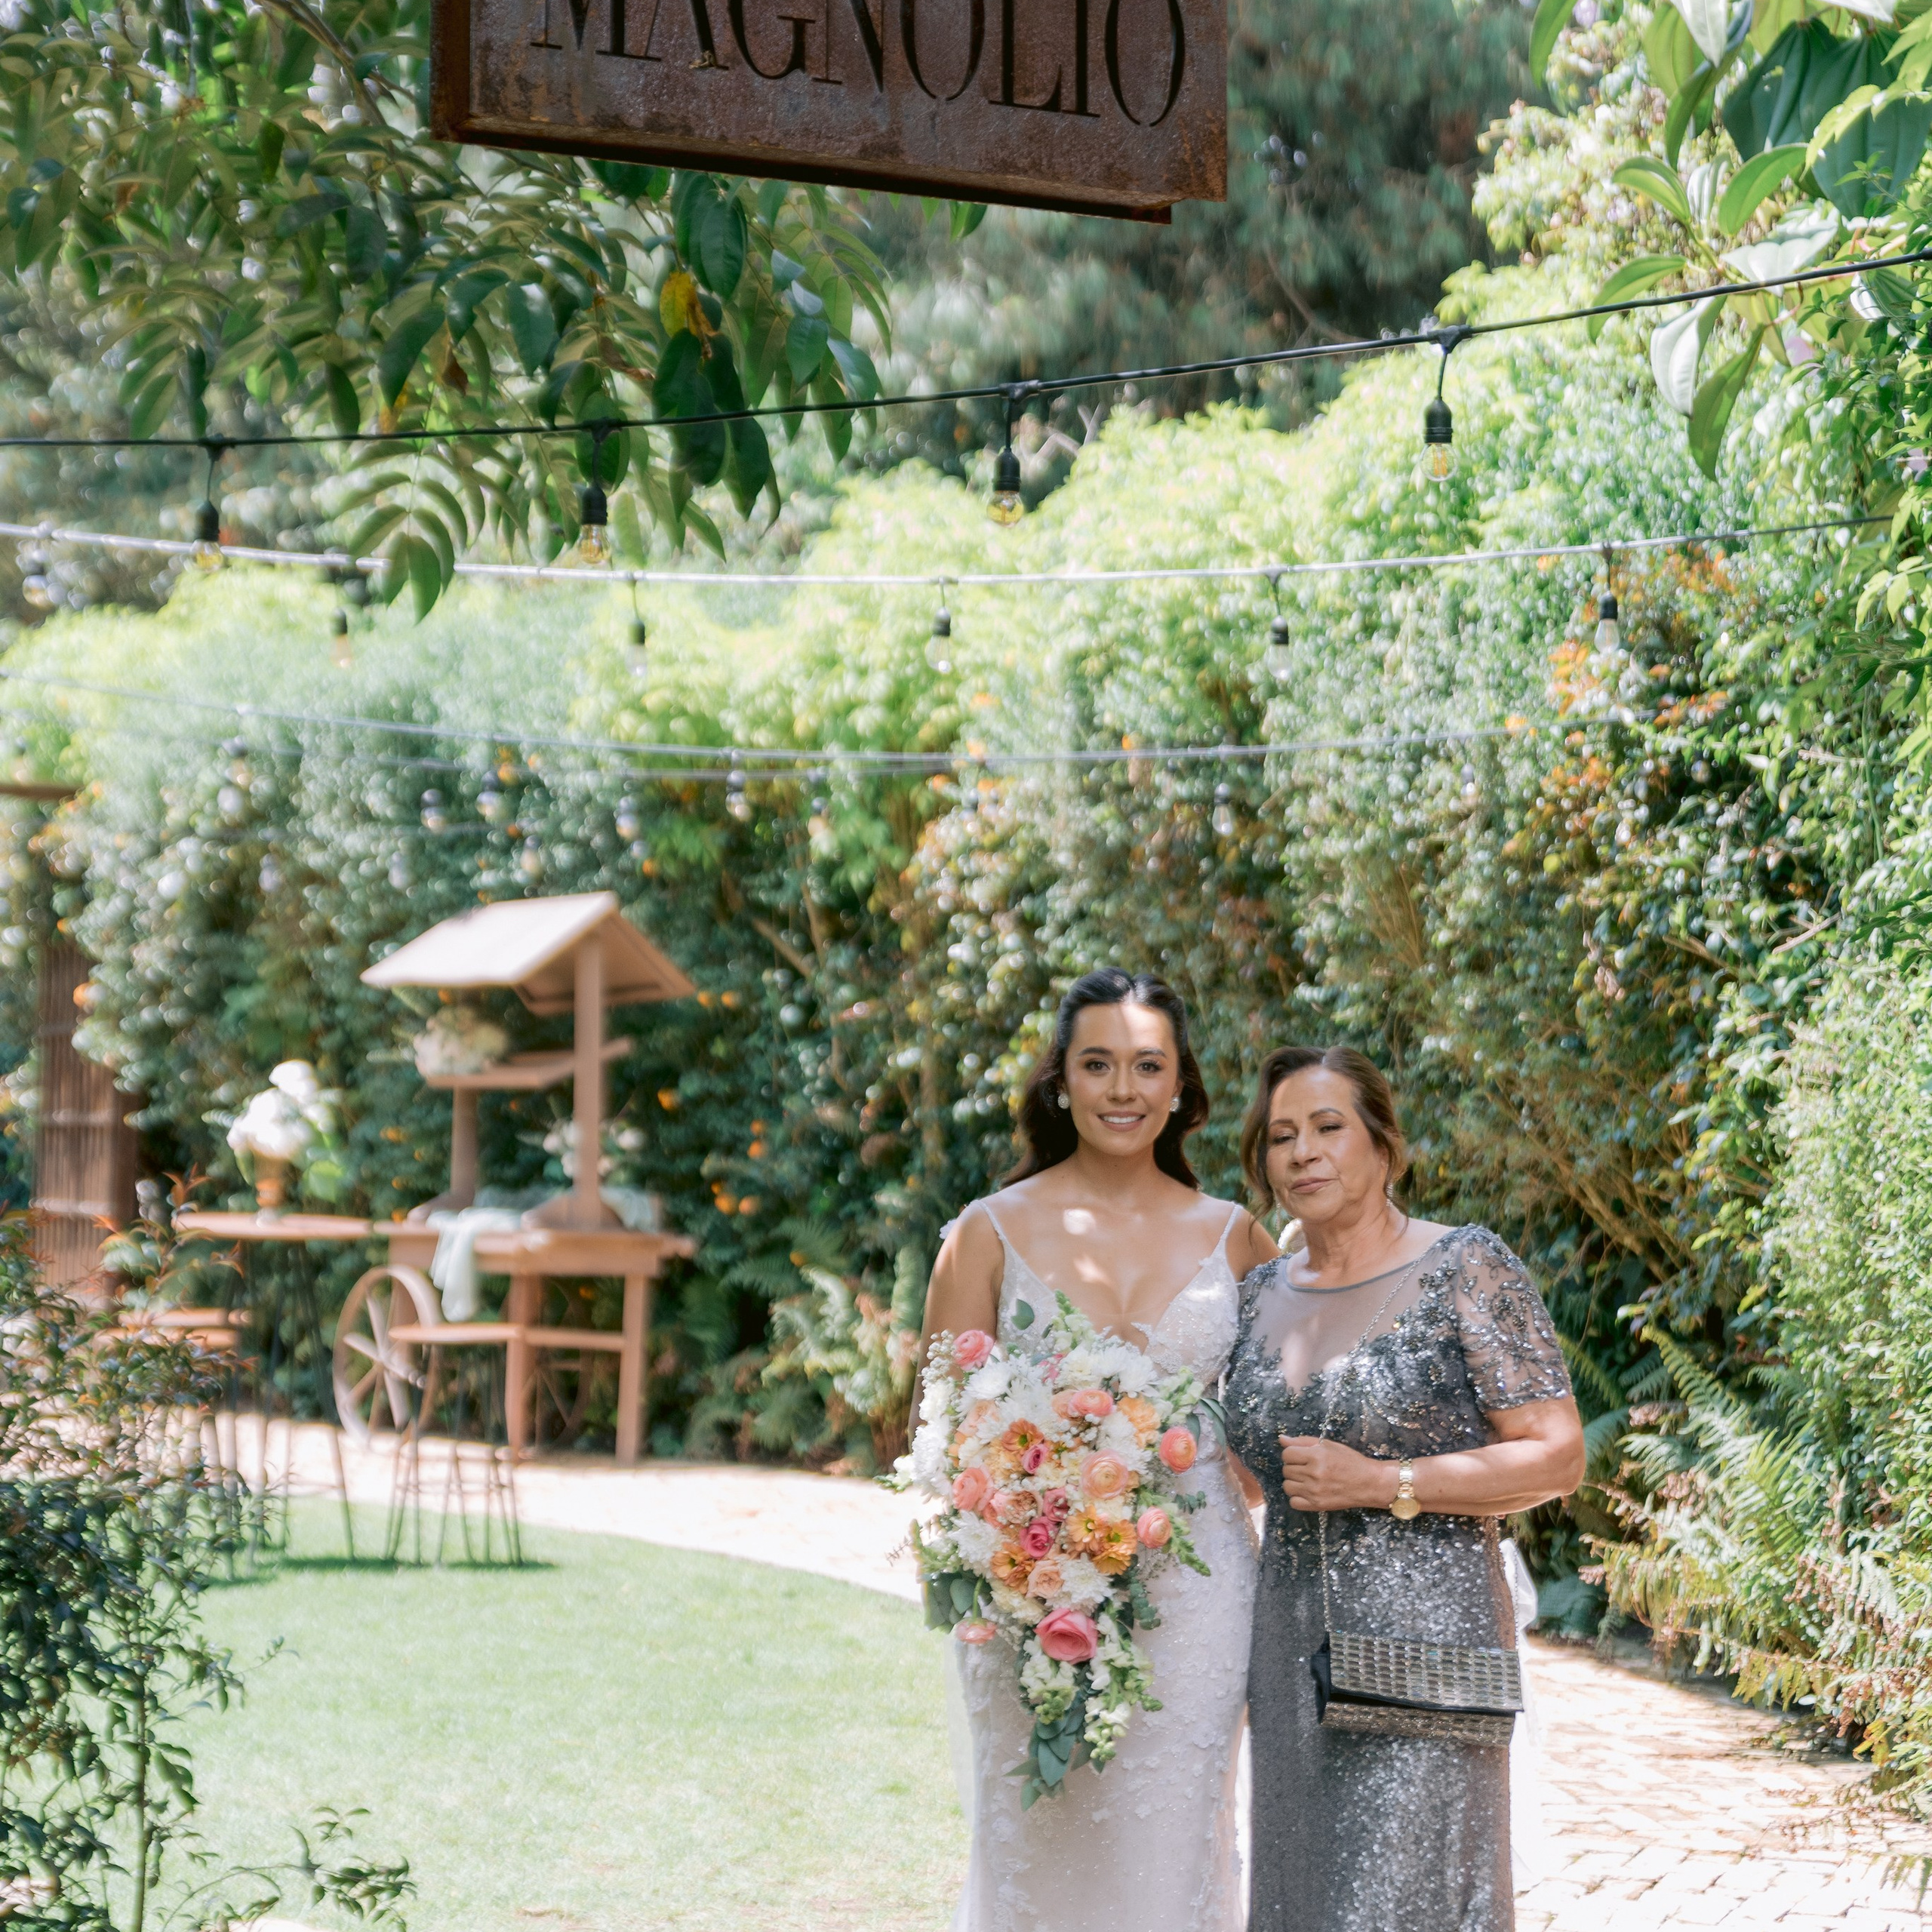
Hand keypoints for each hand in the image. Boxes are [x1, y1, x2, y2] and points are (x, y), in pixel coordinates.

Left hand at [1278, 1435, 1396, 1512]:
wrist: (1369, 1483)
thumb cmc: (1350, 1461)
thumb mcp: (1328, 1445)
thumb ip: (1303, 1441)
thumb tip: (1281, 1439)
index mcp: (1316, 1456)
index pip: (1287, 1454)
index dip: (1292, 1454)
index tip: (1302, 1456)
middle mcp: (1314, 1474)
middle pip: (1286, 1470)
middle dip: (1294, 1467)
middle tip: (1307, 1468)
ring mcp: (1314, 1491)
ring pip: (1287, 1486)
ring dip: (1294, 1482)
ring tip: (1307, 1480)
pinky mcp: (1317, 1505)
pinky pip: (1293, 1502)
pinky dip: (1298, 1497)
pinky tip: (1307, 1492)